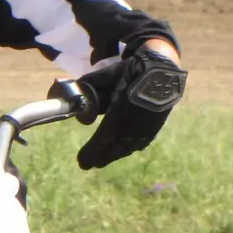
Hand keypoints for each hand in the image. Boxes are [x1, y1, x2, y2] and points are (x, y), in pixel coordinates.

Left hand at [76, 43, 187, 169]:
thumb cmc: (131, 71)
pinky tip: (123, 151)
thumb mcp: (106, 76)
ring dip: (114, 154)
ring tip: (101, 161)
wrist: (163, 68)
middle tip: (87, 164)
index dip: (93, 150)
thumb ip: (87, 86)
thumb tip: (69, 96)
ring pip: (129, 146)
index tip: (81, 161)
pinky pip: (141, 142)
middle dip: (100, 156)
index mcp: (123, 110)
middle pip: (116, 146)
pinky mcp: (157, 125)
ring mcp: (149, 126)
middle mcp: (137, 122)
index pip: (106, 136)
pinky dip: (130, 148)